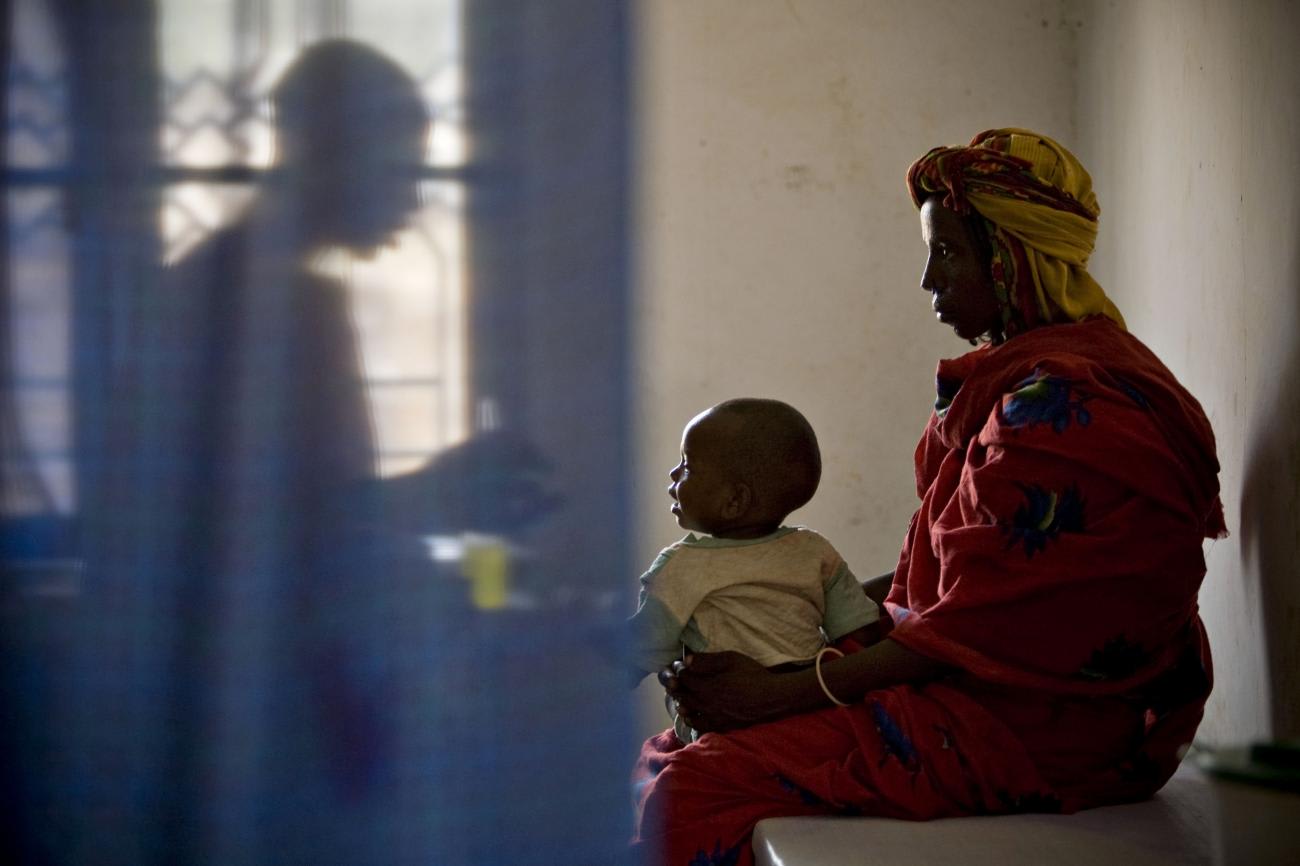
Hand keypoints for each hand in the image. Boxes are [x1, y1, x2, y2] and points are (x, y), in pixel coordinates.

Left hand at [658, 651, 785, 732]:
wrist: (772, 697)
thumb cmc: (752, 674)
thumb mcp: (731, 659)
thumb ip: (707, 660)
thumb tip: (685, 660)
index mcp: (708, 686)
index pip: (684, 678)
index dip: (678, 669)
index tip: (678, 664)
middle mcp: (707, 703)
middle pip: (683, 694)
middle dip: (675, 686)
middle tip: (673, 679)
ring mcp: (713, 716)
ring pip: (688, 711)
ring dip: (680, 701)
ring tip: (680, 695)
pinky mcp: (721, 725)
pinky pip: (700, 726)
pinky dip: (691, 719)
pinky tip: (690, 714)